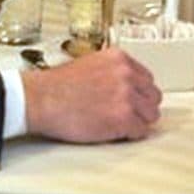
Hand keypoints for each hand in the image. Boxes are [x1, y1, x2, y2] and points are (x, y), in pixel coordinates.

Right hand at [22, 47, 161, 142]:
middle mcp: (127, 74)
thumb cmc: (56, 86)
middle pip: (153, 96)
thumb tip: (123, 86)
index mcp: (119, 59)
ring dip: (138, 122)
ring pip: (151, 115)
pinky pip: (141, 131)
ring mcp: (127, 96)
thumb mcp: (89, 64)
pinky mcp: (123, 118)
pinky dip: (130, 135)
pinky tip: (116, 133)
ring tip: (121, 125)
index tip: (133, 100)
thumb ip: (111, 72)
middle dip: (142, 107)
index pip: (147, 78)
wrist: (41, 99)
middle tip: (128, 115)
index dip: (139, 93)